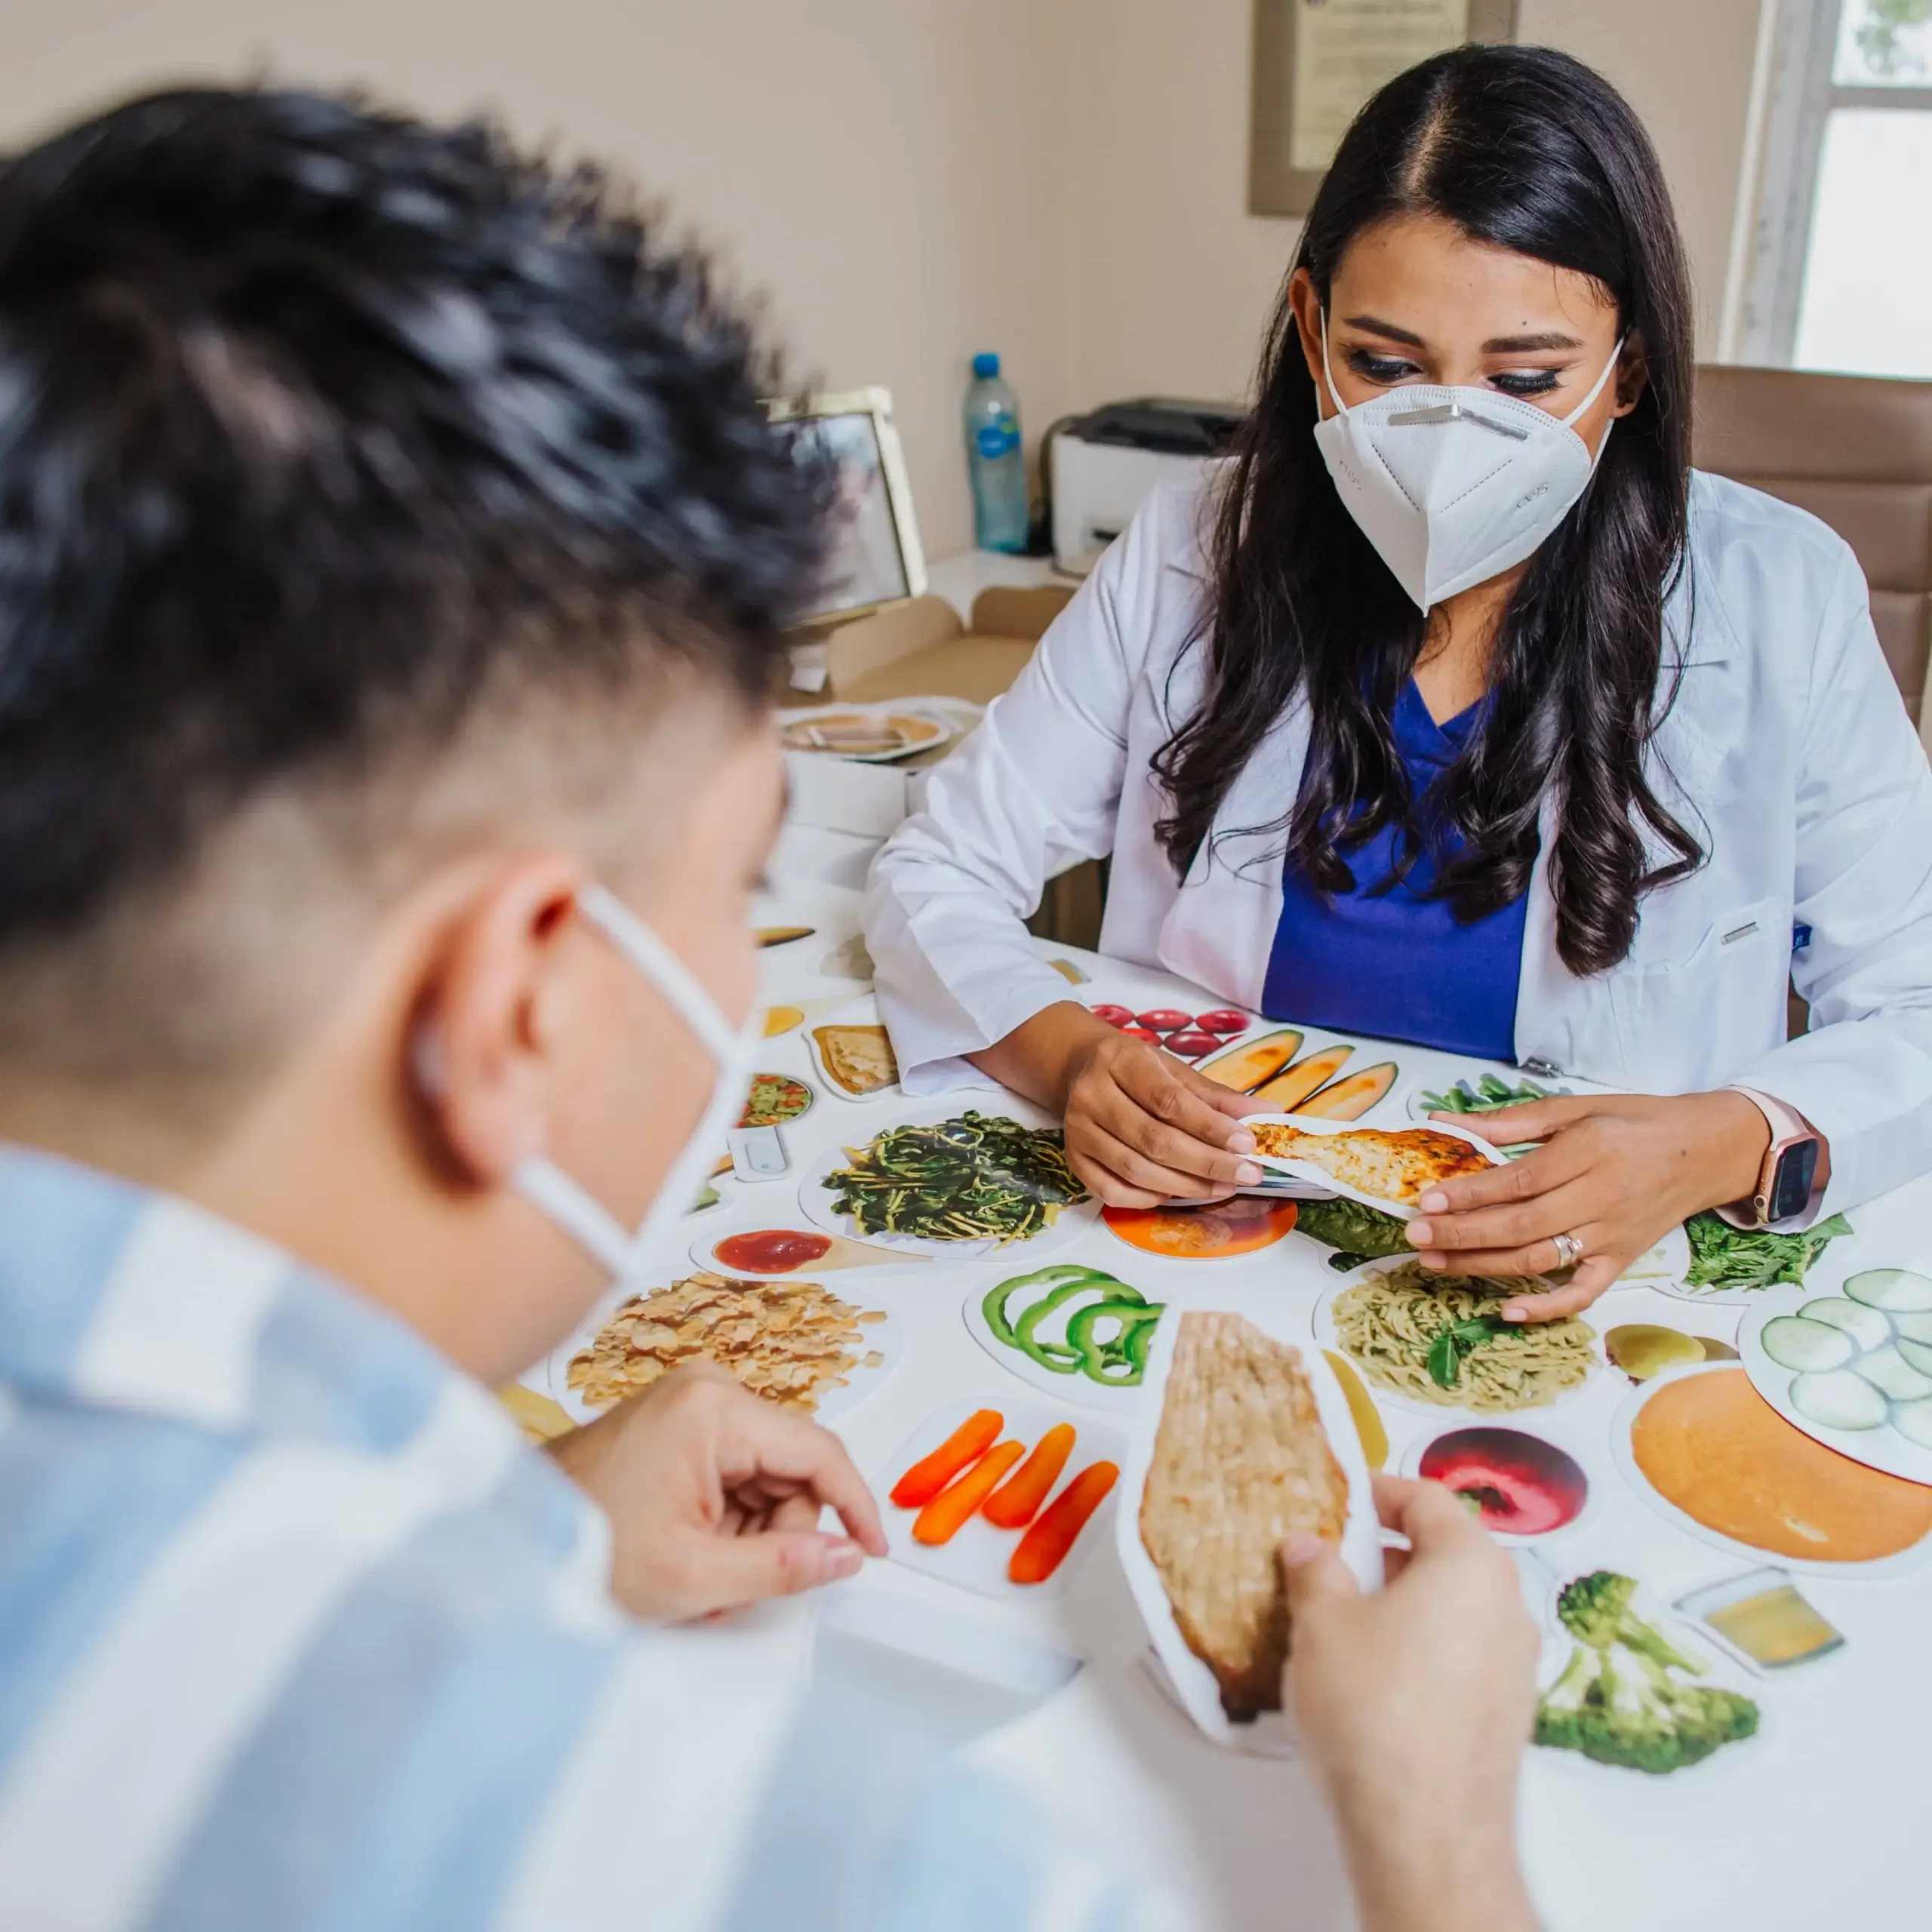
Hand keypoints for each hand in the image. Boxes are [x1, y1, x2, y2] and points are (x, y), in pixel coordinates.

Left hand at [546, 1363, 886, 1621]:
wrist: (518, 1533)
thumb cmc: (584, 1543)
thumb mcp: (693, 1575)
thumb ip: (782, 1568)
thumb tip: (843, 1557)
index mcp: (714, 1410)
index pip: (818, 1451)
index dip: (855, 1505)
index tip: (870, 1548)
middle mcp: (708, 1391)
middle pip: (791, 1466)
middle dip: (777, 1531)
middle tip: (734, 1580)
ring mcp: (692, 1403)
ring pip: (766, 1474)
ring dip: (749, 1532)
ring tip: (701, 1572)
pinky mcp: (680, 1420)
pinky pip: (736, 1471)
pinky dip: (727, 1519)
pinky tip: (693, 1549)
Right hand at [973, 1001, 1262, 1205]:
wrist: (1079, 1069)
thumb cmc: (1135, 1069)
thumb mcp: (1175, 1070)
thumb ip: (1217, 1096)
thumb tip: (1268, 1114)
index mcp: (1120, 1061)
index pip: (1169, 1101)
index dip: (1210, 1127)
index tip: (1247, 1144)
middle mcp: (1092, 1095)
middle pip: (1154, 1140)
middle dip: (1207, 1163)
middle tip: (1247, 1175)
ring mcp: (1077, 1130)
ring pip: (1135, 1170)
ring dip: (1185, 1185)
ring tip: (1223, 1186)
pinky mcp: (1072, 1159)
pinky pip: (1112, 1192)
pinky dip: (1149, 1199)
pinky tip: (1178, 1192)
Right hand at [1281, 1475, 1539, 1931]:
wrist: (1425, 1834)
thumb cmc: (1374, 1711)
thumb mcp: (1322, 1624)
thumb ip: (1316, 1572)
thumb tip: (1310, 1548)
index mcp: (1472, 1564)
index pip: (1427, 1497)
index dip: (1376, 1492)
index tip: (1337, 1501)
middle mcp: (1508, 1606)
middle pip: (1446, 1553)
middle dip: (1386, 1552)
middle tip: (1328, 1563)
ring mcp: (1516, 1667)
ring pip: (1454, 1609)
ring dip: (1403, 1604)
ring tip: (1341, 1624)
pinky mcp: (1507, 1717)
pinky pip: (1461, 1657)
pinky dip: (1422, 1651)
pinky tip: (1373, 1680)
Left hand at [1405, 1089, 1772, 1320]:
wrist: (1706, 1150)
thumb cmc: (1634, 1123)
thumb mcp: (1575, 1109)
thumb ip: (1510, 1121)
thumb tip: (1446, 1122)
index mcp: (1588, 1151)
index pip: (1519, 1181)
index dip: (1470, 1194)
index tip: (1427, 1199)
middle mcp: (1601, 1198)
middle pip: (1521, 1225)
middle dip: (1462, 1233)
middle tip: (1416, 1236)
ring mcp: (1612, 1236)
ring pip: (1539, 1259)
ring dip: (1483, 1265)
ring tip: (1436, 1262)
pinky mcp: (1623, 1261)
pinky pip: (1584, 1293)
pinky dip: (1547, 1307)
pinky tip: (1507, 1311)